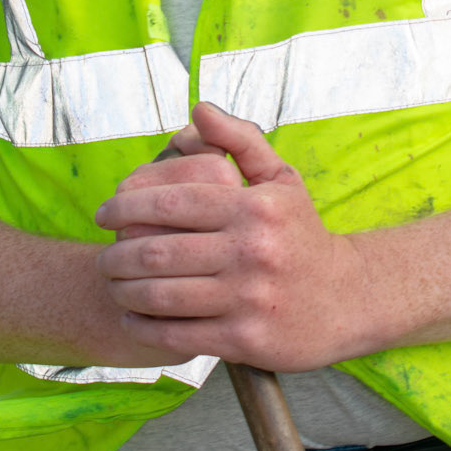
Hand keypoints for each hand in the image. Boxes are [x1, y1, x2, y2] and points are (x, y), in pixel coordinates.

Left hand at [94, 102, 369, 370]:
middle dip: (116, 255)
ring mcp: (248, 298)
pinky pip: (177, 334)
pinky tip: (132, 317)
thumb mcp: (280, 180)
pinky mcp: (245, 340)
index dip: (125, 206)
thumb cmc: (302, 235)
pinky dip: (144, 326)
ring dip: (124, 291)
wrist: (348, 299)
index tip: (102, 214)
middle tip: (102, 257)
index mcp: (254, 207)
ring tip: (112, 285)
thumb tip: (198, 110)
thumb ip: (239, 140)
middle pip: (158, 252)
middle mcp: (251, 251)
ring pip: (162, 296)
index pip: (171, 202)